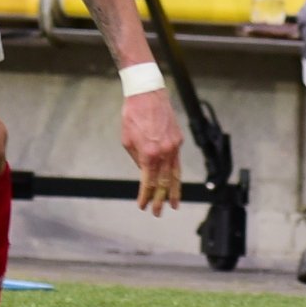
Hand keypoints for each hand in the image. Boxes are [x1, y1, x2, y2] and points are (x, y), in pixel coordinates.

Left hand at [122, 90, 183, 213]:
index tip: (143, 206)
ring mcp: (174, 146)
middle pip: (164, 182)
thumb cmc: (132, 115)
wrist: (147, 93)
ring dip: (173, 191)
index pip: (148, 182)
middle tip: (158, 212)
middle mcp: (165, 152)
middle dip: (160, 199)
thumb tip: (144, 171)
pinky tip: (173, 182)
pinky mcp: (179, 139)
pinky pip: (177, 160)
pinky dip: (175, 174)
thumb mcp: (127, 139)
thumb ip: (137, 158)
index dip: (146, 196)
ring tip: (173, 204)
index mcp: (149, 153)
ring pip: (175, 174)